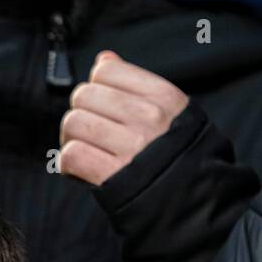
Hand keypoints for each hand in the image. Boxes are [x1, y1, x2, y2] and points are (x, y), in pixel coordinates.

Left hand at [59, 51, 189, 185]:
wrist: (193, 203)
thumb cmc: (178, 158)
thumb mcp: (172, 113)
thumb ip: (137, 85)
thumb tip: (104, 58)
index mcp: (164, 98)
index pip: (107, 71)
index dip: (97, 88)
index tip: (103, 108)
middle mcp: (149, 118)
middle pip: (84, 95)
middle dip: (81, 113)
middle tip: (90, 133)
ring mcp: (132, 147)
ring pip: (73, 122)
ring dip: (71, 138)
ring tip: (85, 150)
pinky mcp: (114, 176)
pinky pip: (71, 154)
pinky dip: (68, 163)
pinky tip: (80, 170)